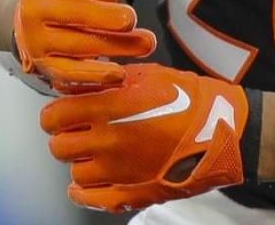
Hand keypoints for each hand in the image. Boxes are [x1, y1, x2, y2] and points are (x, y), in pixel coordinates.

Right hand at [15, 0, 155, 91]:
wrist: (48, 21)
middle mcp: (33, 9)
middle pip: (70, 13)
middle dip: (102, 17)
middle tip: (131, 17)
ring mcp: (38, 41)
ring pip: (78, 46)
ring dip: (114, 46)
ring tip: (146, 42)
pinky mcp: (48, 68)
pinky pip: (71, 75)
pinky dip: (96, 76)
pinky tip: (121, 73)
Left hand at [41, 63, 250, 211]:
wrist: (221, 130)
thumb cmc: (189, 99)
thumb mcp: (147, 75)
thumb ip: (109, 81)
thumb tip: (82, 84)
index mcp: (107, 108)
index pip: (53, 117)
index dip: (55, 114)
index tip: (62, 113)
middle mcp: (106, 141)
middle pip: (58, 147)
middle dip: (65, 137)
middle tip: (78, 132)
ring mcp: (117, 171)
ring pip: (74, 172)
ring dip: (80, 162)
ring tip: (95, 153)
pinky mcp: (130, 192)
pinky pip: (90, 199)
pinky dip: (82, 192)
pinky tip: (84, 184)